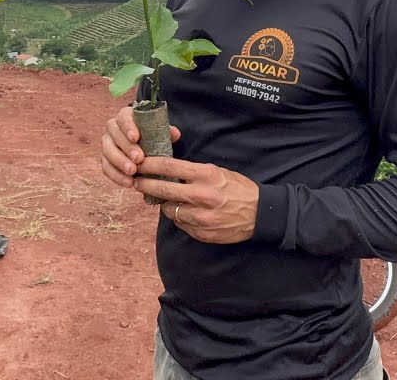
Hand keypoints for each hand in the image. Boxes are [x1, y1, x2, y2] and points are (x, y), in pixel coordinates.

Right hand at [100, 106, 180, 188]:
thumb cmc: (152, 136)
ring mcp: (107, 144)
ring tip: (132, 172)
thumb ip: (166, 131)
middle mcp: (113, 128)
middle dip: (126, 148)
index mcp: (126, 116)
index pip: (123, 118)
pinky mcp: (105, 160)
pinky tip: (128, 183)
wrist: (145, 147)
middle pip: (114, 135)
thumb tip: (175, 133)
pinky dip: (116, 176)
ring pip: (107, 151)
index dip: (128, 127)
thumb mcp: (160, 132)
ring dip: (119, 162)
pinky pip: (106, 168)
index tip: (135, 137)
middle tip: (139, 159)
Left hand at [134, 158, 258, 243]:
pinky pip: (181, 223)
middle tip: (136, 181)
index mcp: (205, 175)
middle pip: (162, 189)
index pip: (169, 167)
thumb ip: (193, 172)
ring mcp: (200, 216)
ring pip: (169, 209)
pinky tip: (183, 212)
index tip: (139, 163)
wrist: (260, 214)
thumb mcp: (218, 172)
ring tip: (163, 199)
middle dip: (145, 185)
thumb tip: (168, 170)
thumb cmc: (238, 188)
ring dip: (164, 204)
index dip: (150, 165)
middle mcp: (201, 195)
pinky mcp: (201, 232)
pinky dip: (179, 217)